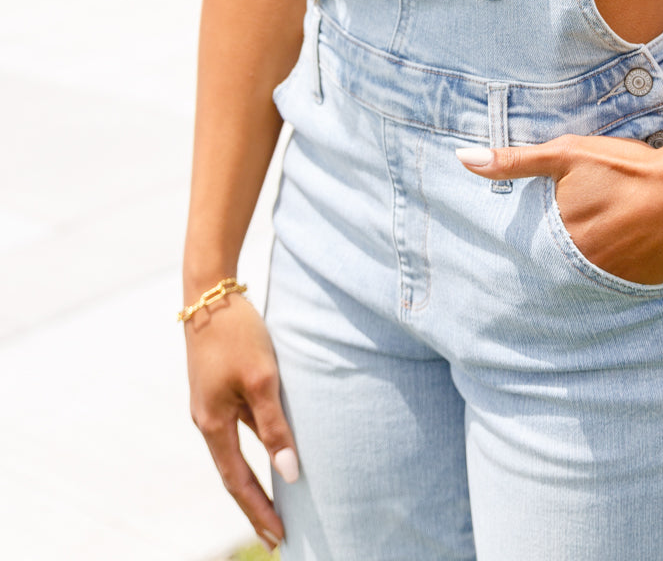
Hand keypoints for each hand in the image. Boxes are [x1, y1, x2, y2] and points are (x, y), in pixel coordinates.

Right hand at [184, 289, 297, 551]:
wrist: (209, 291)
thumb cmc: (237, 333)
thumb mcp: (262, 380)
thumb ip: (275, 427)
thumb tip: (290, 474)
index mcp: (213, 424)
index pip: (238, 481)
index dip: (259, 509)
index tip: (279, 536)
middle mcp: (208, 419)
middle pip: (233, 473)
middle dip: (256, 503)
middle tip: (277, 533)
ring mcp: (212, 402)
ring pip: (238, 448)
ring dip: (258, 474)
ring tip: (281, 498)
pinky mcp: (220, 385)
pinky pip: (241, 425)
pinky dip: (258, 443)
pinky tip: (276, 446)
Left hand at [456, 133, 662, 283]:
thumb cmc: (624, 167)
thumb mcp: (566, 155)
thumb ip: (514, 161)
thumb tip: (462, 158)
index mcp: (558, 239)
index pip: (526, 252)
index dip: (529, 243)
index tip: (532, 239)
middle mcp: (581, 269)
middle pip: (555, 269)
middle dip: (557, 257)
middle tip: (568, 245)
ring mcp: (612, 282)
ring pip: (586, 278)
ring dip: (586, 265)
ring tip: (599, 242)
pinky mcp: (640, 287)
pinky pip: (617, 284)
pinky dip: (616, 270)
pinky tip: (624, 250)